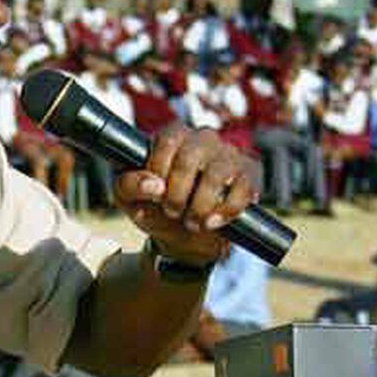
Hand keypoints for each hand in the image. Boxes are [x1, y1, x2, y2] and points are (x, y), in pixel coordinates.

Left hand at [114, 123, 256, 265]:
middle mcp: (203, 139)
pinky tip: (211, 223)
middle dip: (177, 192)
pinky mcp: (248, 176)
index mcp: (172, 137)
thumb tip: (153, 185)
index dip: (159, 170)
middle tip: (171, 211)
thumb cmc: (154, 209)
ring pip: (218, 172)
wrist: (184, 238)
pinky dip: (225, 211)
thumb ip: (128, 186)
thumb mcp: (129, 199)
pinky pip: (243, 189)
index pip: (168, 139)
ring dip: (200, 205)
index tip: (155, 194)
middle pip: (191, 156)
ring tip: (191, 222)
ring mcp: (229, 155)